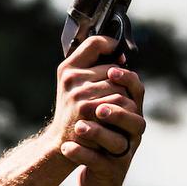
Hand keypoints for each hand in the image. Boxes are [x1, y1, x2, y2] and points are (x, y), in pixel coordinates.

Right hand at [47, 35, 141, 153]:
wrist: (62, 142)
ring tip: (117, 108)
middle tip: (116, 95)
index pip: (95, 43)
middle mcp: (71, 77)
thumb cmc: (73, 113)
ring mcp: (79, 93)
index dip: (111, 45)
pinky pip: (120, 99)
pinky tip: (117, 117)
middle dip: (120, 82)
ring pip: (119, 85)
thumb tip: (120, 57)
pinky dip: (124, 109)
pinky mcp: (89, 108)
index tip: (120, 56)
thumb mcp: (73, 87)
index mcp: (67, 68)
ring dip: (124, 96)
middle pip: (113, 68)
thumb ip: (91, 69)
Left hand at [57, 47, 145, 185]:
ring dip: (96, 132)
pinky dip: (81, 154)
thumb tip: (100, 45)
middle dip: (111, 110)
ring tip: (79, 127)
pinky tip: (68, 148)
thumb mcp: (101, 108)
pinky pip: (98, 162)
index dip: (126, 80)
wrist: (98, 175)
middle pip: (131, 116)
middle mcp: (132, 131)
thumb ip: (101, 81)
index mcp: (131, 111)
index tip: (111, 72)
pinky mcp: (111, 172)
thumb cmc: (99, 136)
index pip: (137, 91)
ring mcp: (124, 153)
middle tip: (93, 108)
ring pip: (117, 141)